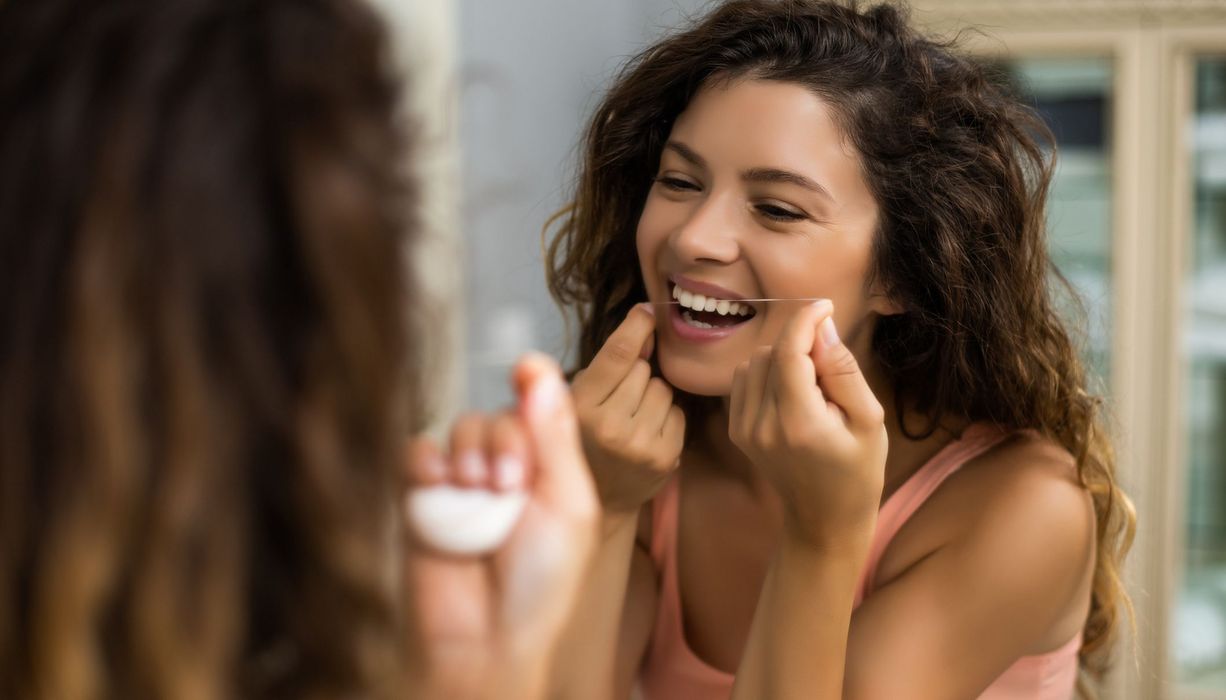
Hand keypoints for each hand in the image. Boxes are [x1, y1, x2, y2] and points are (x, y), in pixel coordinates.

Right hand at [403, 353, 598, 698]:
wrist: (486, 638)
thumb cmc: (540, 581)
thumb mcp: (567, 505)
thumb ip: (555, 437)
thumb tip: (541, 370)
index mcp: (547, 470)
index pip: (537, 409)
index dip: (531, 384)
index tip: (525, 367)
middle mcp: (505, 470)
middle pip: (498, 415)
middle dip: (503, 442)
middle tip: (508, 485)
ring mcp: (461, 483)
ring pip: (458, 430)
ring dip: (470, 453)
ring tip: (478, 494)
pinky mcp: (420, 498)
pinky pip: (416, 454)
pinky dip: (427, 462)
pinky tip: (440, 486)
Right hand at [571, 304, 684, 515]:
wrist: (601, 498)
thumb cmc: (585, 437)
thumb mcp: (578, 398)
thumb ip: (607, 364)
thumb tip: (647, 324)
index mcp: (581, 408)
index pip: (618, 355)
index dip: (636, 326)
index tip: (648, 310)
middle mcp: (610, 427)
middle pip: (643, 370)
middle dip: (635, 375)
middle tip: (619, 399)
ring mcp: (641, 445)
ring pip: (663, 389)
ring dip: (652, 395)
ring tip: (632, 418)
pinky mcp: (666, 457)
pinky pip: (678, 412)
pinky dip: (665, 416)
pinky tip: (647, 432)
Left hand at [728, 300, 886, 549]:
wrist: (823, 518)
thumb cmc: (857, 470)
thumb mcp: (869, 420)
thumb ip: (843, 371)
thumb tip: (822, 327)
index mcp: (799, 424)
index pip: (789, 353)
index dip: (805, 320)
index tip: (826, 306)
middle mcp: (762, 425)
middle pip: (771, 352)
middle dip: (801, 344)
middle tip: (830, 368)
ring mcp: (744, 429)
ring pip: (754, 362)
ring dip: (783, 357)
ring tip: (813, 385)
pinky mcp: (736, 429)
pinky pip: (744, 379)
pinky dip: (767, 373)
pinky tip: (792, 393)